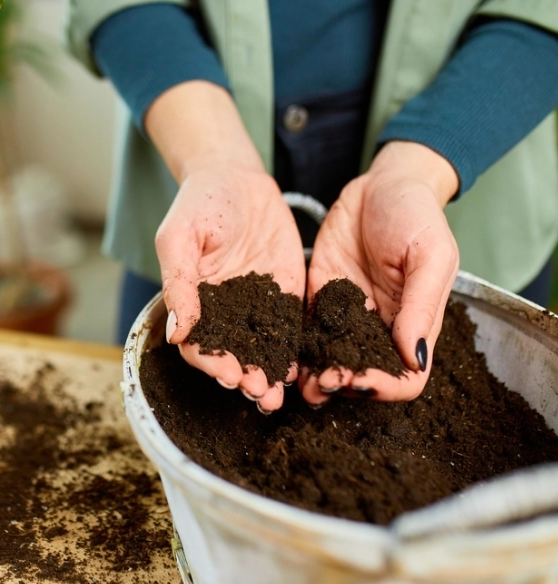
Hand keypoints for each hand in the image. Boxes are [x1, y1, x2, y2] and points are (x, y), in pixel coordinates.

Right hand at [157, 163, 305, 410]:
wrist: (237, 177)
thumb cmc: (200, 203)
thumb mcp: (180, 237)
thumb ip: (179, 283)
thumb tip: (176, 332)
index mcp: (194, 303)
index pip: (199, 345)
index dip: (211, 363)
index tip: (227, 374)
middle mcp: (224, 312)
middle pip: (232, 355)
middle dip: (245, 377)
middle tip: (259, 392)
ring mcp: (255, 306)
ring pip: (262, 349)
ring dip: (269, 373)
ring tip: (279, 392)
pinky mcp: (285, 295)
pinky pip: (289, 328)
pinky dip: (294, 350)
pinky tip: (301, 368)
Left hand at [302, 141, 459, 403]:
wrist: (381, 183)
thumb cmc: (416, 214)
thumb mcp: (430, 254)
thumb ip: (422, 305)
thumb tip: (413, 357)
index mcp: (413, 323)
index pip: (406, 376)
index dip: (386, 386)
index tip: (360, 381)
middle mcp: (378, 326)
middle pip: (363, 374)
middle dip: (343, 385)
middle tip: (321, 382)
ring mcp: (346, 314)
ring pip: (330, 359)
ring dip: (315, 375)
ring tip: (298, 382)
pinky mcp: (319, 296)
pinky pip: (306, 329)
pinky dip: (295, 347)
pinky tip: (280, 354)